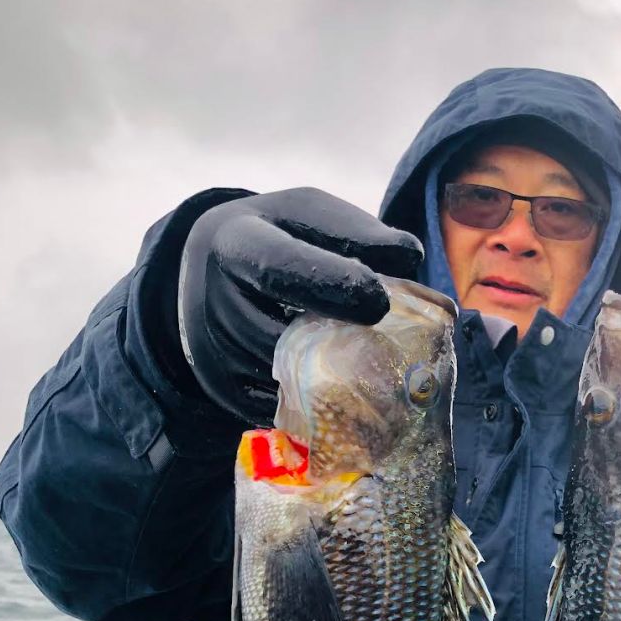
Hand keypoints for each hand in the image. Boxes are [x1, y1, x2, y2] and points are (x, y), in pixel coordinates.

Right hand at [179, 188, 423, 420]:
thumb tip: (411, 255)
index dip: (332, 287)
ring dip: (326, 377)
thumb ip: (356, 232)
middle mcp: (210, 298)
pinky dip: (310, 399)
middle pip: (280, 335)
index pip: (281, 269)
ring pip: (279, 376)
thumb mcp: (310, 216)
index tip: (379, 302)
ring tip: (365, 366)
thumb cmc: (278, 236)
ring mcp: (210, 348)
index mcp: (235, 242)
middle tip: (385, 350)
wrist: (211, 264)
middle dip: (336, 345)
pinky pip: (273, 404)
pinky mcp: (220, 386)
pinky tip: (337, 386)